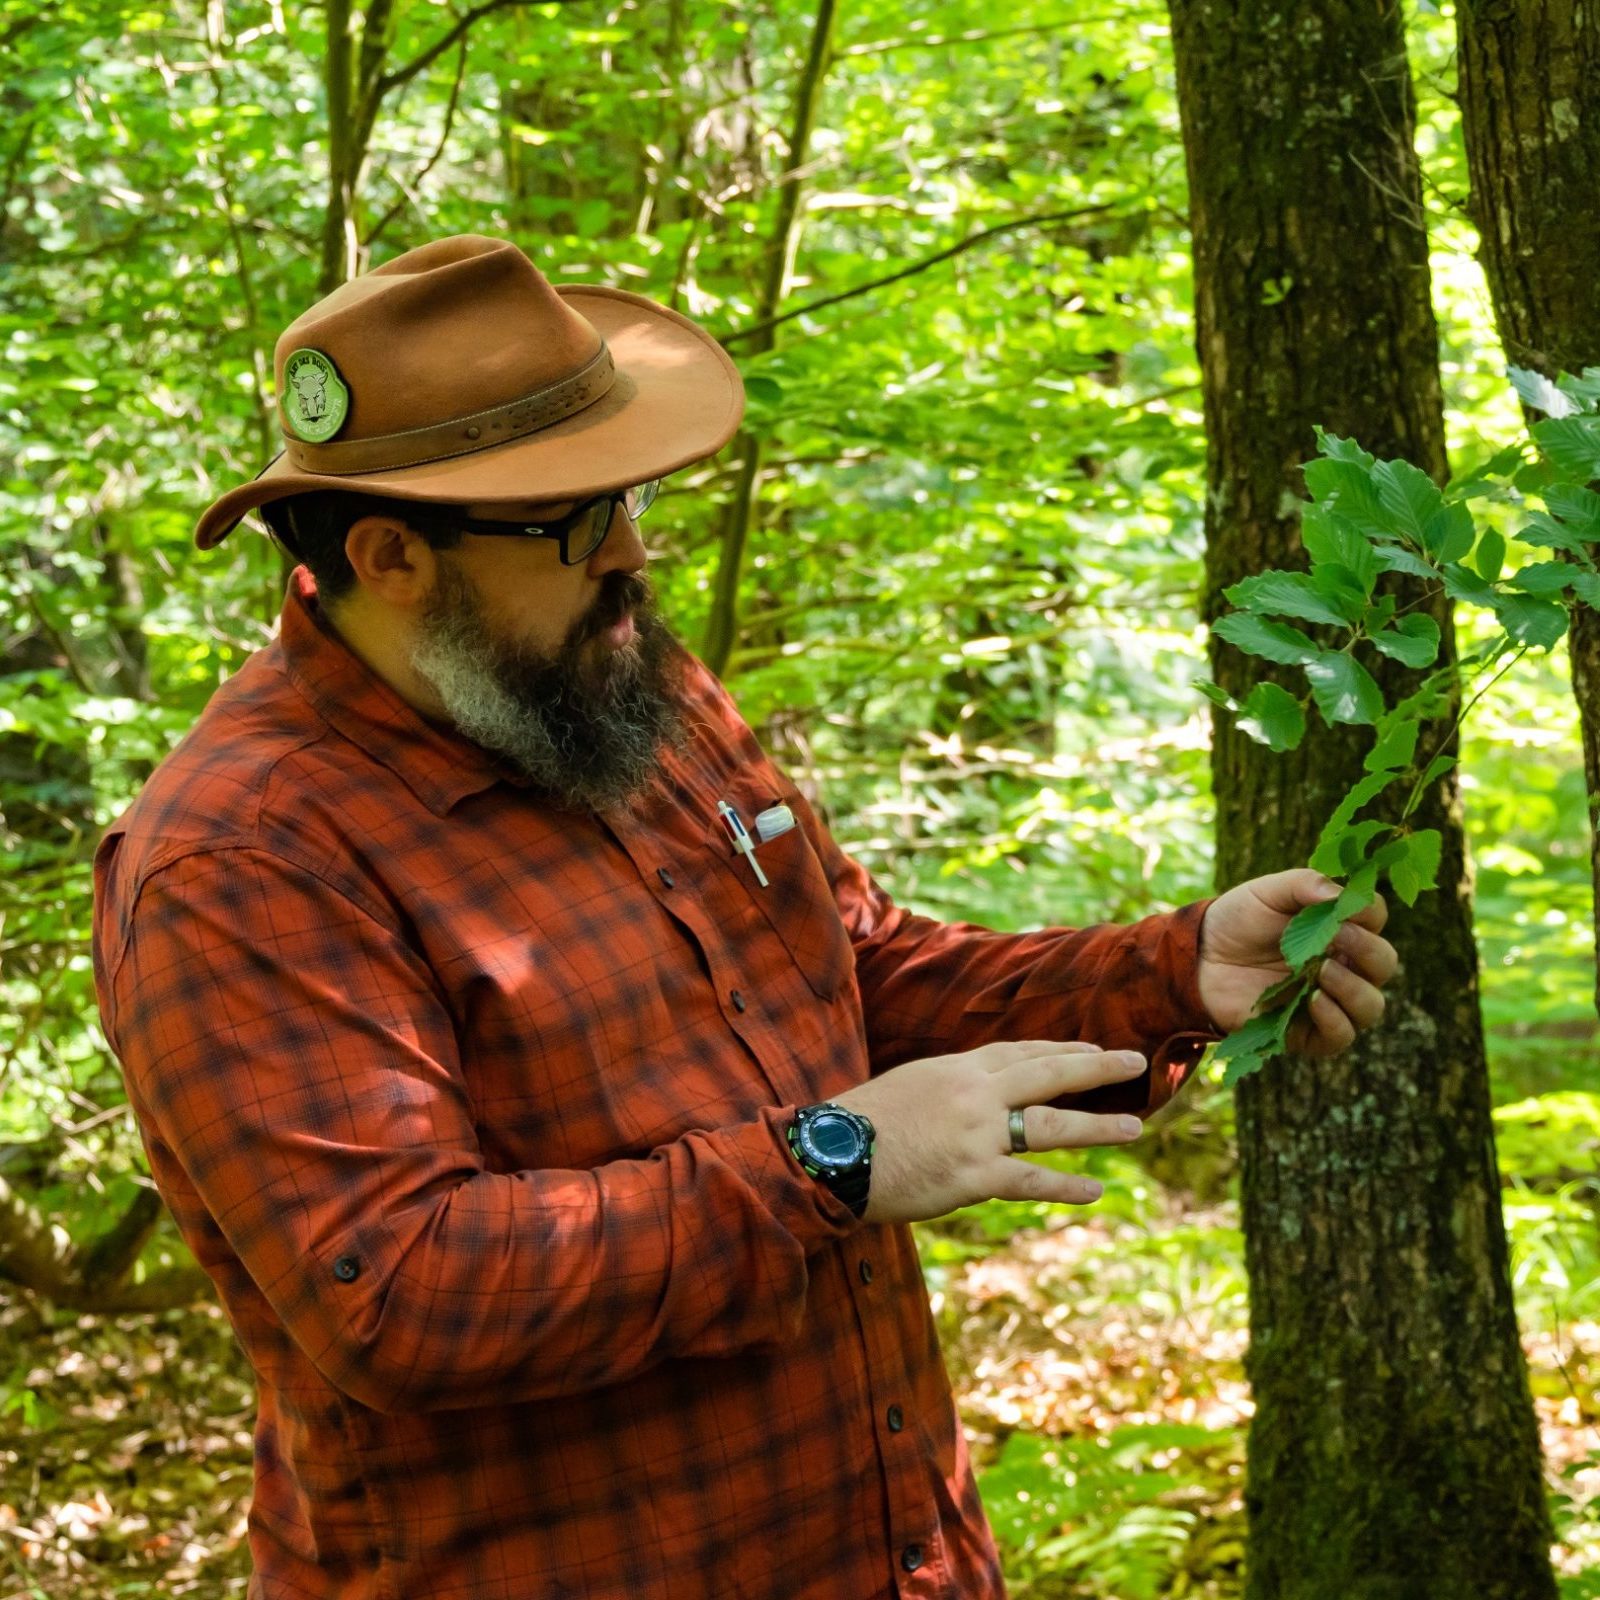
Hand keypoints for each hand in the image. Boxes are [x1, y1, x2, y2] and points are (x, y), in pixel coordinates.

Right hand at [831, 1040, 1150, 1224]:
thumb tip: (976, 1093)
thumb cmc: (861, 1122)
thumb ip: (948, 1086)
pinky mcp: (973, 1176)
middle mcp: (974, 1094)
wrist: (833, 1154)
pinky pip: (1030, 1181)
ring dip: (1098, 1126)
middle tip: (1134, 1062)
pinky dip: (1065, 1185)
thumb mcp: (909, 1085)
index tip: (1091, 1049)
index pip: (1020, 1052)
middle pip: (1048, 1073)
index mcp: (957, 1068)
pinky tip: (1094, 1189)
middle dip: (1096, 1068)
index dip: (1060, 1050)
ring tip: (1133, 1127)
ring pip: (1051, 1125)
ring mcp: (977, 1134)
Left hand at [1197, 868, 1397, 1055]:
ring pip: (1371, 1005)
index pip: (1375, 921)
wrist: (1198, 959)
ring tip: (1323, 969)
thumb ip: (1306, 884)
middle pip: (1383, 964)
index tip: (1347, 908)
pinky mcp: (1309, 1031)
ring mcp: (1330, 1001)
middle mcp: (1344, 966)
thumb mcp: (1268, 892)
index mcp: (1340, 929)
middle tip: (1339, 936)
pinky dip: (1335, 1019)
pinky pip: (1342, 1036)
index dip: (1369, 913)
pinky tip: (1314, 999)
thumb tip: (1342, 895)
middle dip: (1368, 950)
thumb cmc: (1237, 921)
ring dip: (1354, 987)